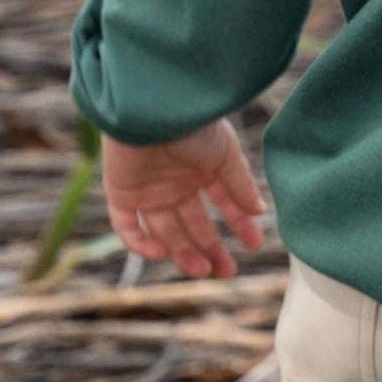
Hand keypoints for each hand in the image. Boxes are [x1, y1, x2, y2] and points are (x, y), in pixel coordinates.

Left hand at [103, 122, 265, 280]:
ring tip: (202, 270)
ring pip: (165, 231)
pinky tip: (160, 253)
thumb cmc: (191, 124)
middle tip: (226, 271)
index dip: (239, 225)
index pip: (223, 204)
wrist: (149, 109)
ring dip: (182, 253)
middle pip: (193, 225)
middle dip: (210, 248)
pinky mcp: (120, 193)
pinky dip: (139, 244)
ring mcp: (148, 190)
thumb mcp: (225, 155)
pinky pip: (126, 226)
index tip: (254, 245)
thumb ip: (240, 185)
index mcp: (201, 169)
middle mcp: (175, 182)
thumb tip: (260, 212)